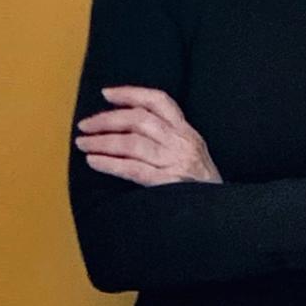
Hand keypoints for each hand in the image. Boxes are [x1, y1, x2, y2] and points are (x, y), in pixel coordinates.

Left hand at [75, 85, 222, 185]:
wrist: (222, 212)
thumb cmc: (202, 184)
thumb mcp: (192, 151)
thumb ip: (168, 137)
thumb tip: (127, 127)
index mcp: (187, 131)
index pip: (158, 101)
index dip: (131, 93)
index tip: (106, 94)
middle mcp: (181, 142)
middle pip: (139, 120)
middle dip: (107, 119)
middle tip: (85, 125)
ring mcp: (175, 162)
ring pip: (132, 143)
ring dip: (102, 141)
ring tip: (83, 143)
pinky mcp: (168, 183)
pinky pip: (133, 169)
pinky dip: (110, 164)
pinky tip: (93, 161)